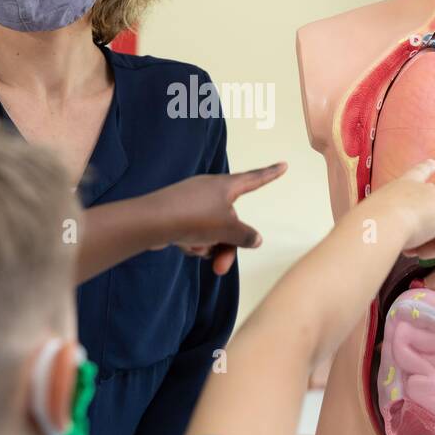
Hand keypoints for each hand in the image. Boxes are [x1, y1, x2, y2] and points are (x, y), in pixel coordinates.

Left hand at [153, 163, 287, 274]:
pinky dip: (193, 242)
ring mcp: (192, 201)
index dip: (271, 174)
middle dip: (228, 245)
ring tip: (196, 250)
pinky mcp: (177, 214)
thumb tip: (255, 238)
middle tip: (221, 268)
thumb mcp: (227, 229)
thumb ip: (245, 235)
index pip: (255, 179)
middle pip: (231, 221)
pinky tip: (183, 245)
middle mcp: (210, 190)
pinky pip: (195, 231)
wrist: (151, 222)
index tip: (283, 165)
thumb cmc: (193, 219)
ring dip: (210, 246)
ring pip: (212, 229)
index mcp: (225, 185)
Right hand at [362, 159, 434, 260]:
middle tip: (409, 244)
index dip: (426, 168)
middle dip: (427, 224)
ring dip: (429, 240)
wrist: (383, 221)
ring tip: (412, 250)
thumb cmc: (372, 220)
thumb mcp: (377, 214)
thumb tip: (393, 232)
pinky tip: (421, 253)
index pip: (419, 172)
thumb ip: (388, 218)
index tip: (433, 163)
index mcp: (404, 184)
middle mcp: (424, 187)